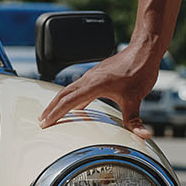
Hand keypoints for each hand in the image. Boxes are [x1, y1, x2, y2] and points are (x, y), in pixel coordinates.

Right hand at [38, 45, 160, 135]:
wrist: (144, 50)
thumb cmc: (139, 69)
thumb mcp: (136, 98)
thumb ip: (135, 120)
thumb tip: (143, 135)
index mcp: (95, 84)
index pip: (70, 100)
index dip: (56, 113)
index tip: (45, 123)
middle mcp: (90, 78)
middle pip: (63, 94)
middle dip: (51, 108)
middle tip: (41, 121)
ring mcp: (93, 75)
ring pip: (70, 89)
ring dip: (59, 101)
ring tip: (52, 113)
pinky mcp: (98, 74)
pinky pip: (79, 87)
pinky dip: (73, 96)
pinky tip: (77, 105)